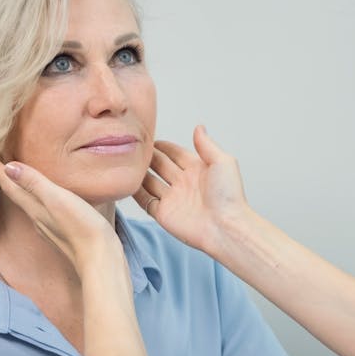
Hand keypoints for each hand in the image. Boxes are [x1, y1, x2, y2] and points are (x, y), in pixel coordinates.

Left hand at [0, 160, 120, 272]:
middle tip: (0, 163)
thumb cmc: (82, 228)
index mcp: (35, 209)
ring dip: (23, 189)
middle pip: (17, 195)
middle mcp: (39, 219)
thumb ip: (34, 183)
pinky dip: (40, 200)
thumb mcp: (57, 199)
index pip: (11, 186)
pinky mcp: (64, 232)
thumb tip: (8, 167)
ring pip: (30, 204)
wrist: (100, 259)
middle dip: (8, 178)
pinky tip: (47, 199)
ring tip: (21, 177)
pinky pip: (45, 211)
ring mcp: (51, 227)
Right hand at [133, 126, 249, 254]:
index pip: (175, 153)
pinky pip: (145, 201)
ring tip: (125, 160)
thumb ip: (207, 145)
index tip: (147, 136)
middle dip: (148, 156)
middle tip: (132, 146)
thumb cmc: (229, 196)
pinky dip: (135, 193)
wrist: (225, 227)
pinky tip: (126, 182)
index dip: (163, 145)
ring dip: (140, 173)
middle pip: (160, 165)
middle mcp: (183, 183)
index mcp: (197, 169)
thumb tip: (198, 127)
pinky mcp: (163, 214)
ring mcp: (172, 199)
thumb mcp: (222, 162)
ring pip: (150, 182)